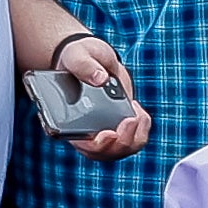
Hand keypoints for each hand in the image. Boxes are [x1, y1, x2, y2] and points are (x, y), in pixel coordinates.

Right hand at [52, 36, 153, 162]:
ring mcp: (102, 133)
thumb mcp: (77, 54)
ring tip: (137, 112)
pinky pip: (133, 141)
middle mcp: (84, 132)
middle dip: (122, 141)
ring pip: (121, 150)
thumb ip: (84, 65)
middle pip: (104, 153)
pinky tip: (139, 111)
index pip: (80, 144)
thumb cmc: (80, 57)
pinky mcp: (118, 129)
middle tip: (131, 118)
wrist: (94, 58)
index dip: (96, 146)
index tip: (109, 134)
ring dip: (135, 136)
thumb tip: (100, 78)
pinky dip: (141, 129)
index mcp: (66, 120)